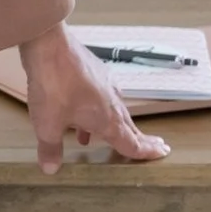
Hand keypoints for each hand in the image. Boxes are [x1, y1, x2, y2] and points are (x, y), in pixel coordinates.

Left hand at [19, 25, 172, 173]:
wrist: (49, 42)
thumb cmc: (53, 85)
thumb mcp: (47, 123)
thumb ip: (51, 148)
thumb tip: (51, 169)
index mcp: (107, 120)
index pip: (131, 143)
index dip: (146, 152)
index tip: (163, 153)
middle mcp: (112, 101)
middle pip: (129, 126)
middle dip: (140, 138)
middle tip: (157, 144)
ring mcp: (104, 82)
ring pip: (114, 109)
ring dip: (114, 124)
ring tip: (105, 137)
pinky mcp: (92, 69)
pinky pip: (101, 95)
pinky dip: (97, 108)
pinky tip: (81, 110)